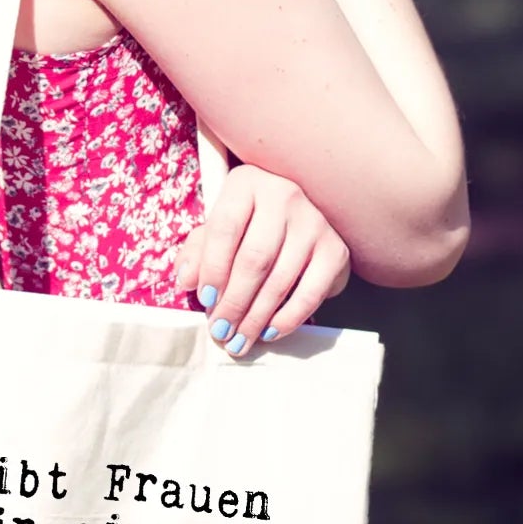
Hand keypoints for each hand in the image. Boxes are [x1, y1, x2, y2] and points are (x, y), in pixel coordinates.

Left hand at [172, 162, 350, 356]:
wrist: (298, 221)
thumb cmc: (248, 226)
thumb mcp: (216, 230)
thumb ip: (197, 252)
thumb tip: (187, 280)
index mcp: (247, 183)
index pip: (225, 228)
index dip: (212, 268)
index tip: (205, 300)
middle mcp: (284, 195)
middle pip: (254, 259)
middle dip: (234, 302)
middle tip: (220, 330)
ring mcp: (314, 222)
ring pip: (280, 280)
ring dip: (256, 317)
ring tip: (239, 340)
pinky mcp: (335, 250)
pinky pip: (310, 293)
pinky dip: (288, 318)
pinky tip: (270, 331)